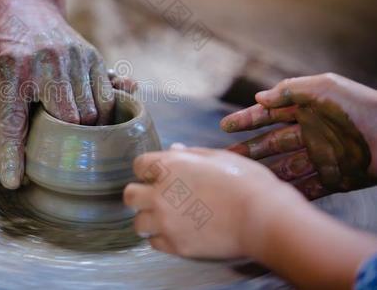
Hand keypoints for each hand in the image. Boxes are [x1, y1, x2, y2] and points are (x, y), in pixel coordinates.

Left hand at [0, 0, 129, 188]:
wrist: (25, 9)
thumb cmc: (5, 55)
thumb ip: (2, 124)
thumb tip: (10, 175)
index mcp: (11, 72)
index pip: (12, 122)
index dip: (13, 155)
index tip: (14, 181)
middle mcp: (45, 62)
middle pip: (70, 120)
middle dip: (68, 139)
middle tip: (62, 148)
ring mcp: (73, 57)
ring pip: (96, 110)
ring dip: (91, 128)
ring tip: (80, 135)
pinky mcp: (92, 56)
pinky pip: (109, 94)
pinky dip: (105, 111)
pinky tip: (95, 117)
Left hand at [123, 148, 301, 258]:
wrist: (264, 218)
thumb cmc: (246, 182)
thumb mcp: (218, 157)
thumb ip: (190, 155)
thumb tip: (174, 149)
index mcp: (170, 167)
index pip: (139, 165)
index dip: (150, 170)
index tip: (161, 175)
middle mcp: (161, 194)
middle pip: (130, 196)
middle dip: (140, 195)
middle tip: (157, 198)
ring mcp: (167, 222)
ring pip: (139, 223)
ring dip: (150, 219)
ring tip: (168, 218)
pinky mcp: (177, 245)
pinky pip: (155, 243)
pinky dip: (162, 238)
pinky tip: (179, 232)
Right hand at [221, 73, 376, 197]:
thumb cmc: (365, 107)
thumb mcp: (327, 87)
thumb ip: (291, 90)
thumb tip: (260, 97)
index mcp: (308, 110)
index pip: (270, 114)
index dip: (247, 119)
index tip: (225, 126)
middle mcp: (312, 133)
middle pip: (272, 143)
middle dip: (249, 150)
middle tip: (226, 157)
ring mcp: (323, 157)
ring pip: (286, 167)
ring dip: (265, 173)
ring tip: (244, 180)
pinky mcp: (336, 179)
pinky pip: (308, 187)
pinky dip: (291, 192)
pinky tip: (271, 196)